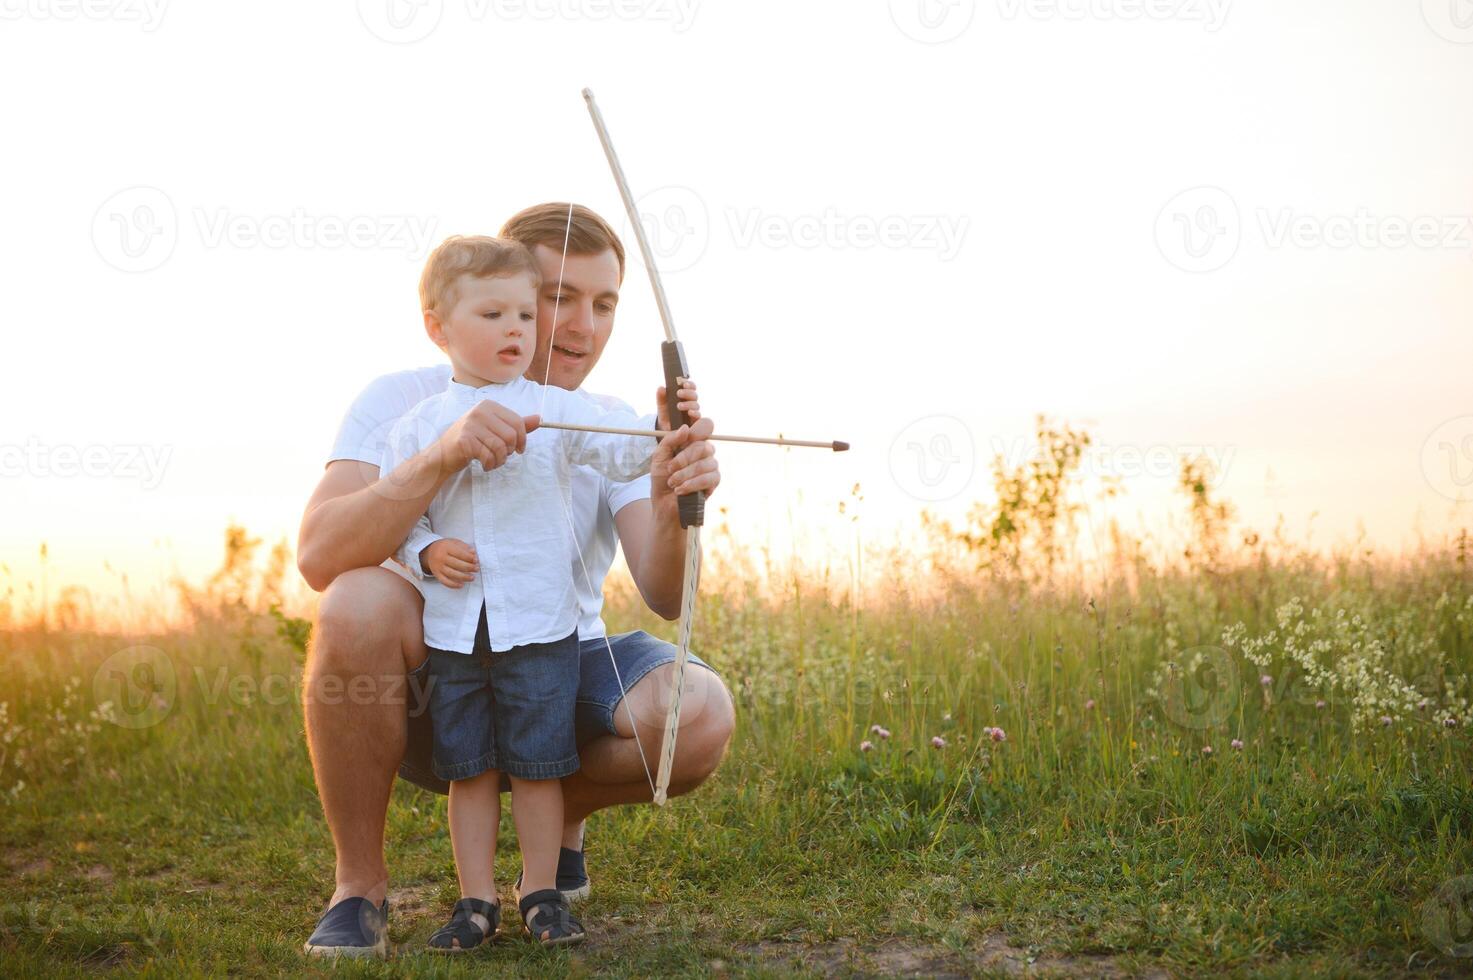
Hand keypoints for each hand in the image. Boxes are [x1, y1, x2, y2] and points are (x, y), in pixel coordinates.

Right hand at [422, 538, 478, 587]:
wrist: (430, 552)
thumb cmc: (445, 547)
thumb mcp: (454, 542)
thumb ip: (464, 547)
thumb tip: (473, 553)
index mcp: (446, 547)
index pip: (460, 553)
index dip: (469, 558)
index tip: (476, 560)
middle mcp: (441, 557)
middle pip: (457, 564)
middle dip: (469, 568)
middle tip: (476, 569)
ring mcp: (438, 567)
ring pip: (452, 574)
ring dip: (464, 577)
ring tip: (472, 577)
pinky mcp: (436, 574)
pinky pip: (445, 582)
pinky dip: (453, 585)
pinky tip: (461, 585)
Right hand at [434, 401, 540, 474]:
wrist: (443, 454)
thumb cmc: (471, 441)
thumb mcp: (494, 429)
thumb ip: (516, 425)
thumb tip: (539, 419)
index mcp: (489, 406)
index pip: (517, 422)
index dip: (522, 439)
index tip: (519, 449)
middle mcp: (479, 411)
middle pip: (511, 435)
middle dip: (510, 451)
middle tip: (501, 456)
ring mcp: (471, 424)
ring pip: (500, 447)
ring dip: (500, 460)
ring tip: (493, 461)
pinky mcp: (465, 440)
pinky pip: (488, 456)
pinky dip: (490, 464)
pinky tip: (484, 464)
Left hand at [651, 378, 719, 518]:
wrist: (665, 505)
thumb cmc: (662, 479)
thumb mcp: (659, 456)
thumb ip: (669, 439)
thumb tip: (685, 428)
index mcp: (692, 440)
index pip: (704, 424)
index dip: (697, 415)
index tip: (683, 413)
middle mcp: (704, 449)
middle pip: (703, 444)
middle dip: (684, 457)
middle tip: (670, 469)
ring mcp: (711, 464)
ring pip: (705, 462)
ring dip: (685, 474)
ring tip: (673, 482)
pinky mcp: (715, 481)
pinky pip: (709, 477)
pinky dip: (692, 484)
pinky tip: (680, 490)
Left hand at [656, 377, 701, 426]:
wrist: (665, 426)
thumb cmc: (666, 412)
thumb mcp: (661, 403)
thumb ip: (661, 396)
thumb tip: (661, 388)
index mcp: (685, 395)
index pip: (690, 387)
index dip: (689, 384)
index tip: (683, 383)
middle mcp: (691, 402)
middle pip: (694, 395)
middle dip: (687, 393)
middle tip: (679, 393)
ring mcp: (693, 411)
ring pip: (696, 405)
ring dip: (688, 404)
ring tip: (679, 405)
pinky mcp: (694, 420)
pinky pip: (698, 416)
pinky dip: (694, 413)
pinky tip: (689, 412)